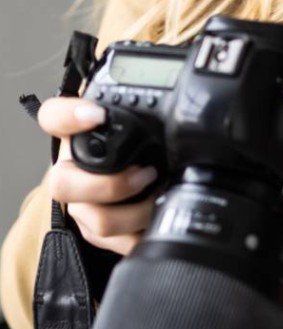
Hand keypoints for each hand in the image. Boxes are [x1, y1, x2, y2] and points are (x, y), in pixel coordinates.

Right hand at [37, 96, 159, 256]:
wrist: (136, 181)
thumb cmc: (137, 147)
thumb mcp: (138, 123)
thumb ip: (143, 110)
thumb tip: (182, 85)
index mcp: (77, 136)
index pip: (54, 118)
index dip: (70, 117)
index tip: (98, 115)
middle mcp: (71, 171)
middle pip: (64, 184)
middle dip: (113, 184)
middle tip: (148, 173)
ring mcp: (81, 205)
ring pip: (98, 220)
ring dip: (137, 212)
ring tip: (161, 196)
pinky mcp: (96, 233)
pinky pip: (118, 243)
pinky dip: (144, 233)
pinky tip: (159, 218)